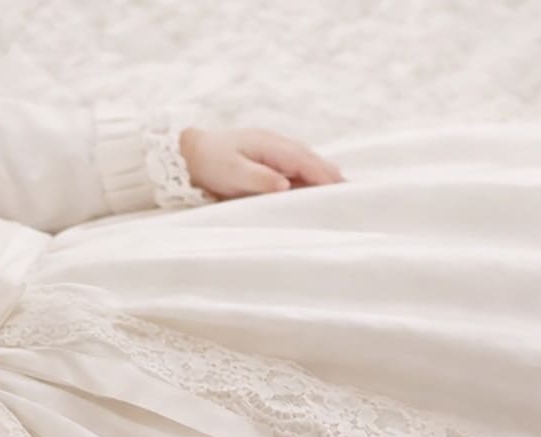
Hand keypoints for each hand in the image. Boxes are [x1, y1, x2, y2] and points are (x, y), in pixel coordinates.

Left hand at [179, 127, 344, 199]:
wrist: (189, 153)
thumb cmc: (210, 163)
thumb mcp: (231, 173)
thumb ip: (258, 179)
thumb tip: (285, 184)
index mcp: (267, 145)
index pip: (302, 160)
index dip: (322, 174)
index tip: (340, 187)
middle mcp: (274, 143)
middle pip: (309, 157)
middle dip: (329, 172)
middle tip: (351, 189)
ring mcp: (272, 147)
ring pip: (304, 158)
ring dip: (322, 171)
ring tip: (341, 186)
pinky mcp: (268, 155)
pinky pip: (295, 162)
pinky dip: (310, 170)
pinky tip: (318, 180)